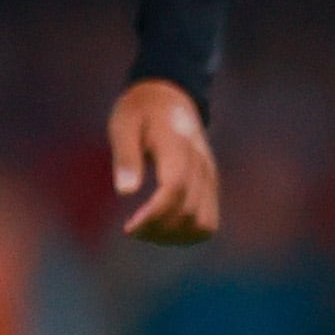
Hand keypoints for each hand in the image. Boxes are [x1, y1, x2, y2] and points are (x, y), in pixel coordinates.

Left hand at [110, 79, 220, 243]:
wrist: (169, 98)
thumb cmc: (139, 112)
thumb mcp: (123, 125)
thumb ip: (125, 156)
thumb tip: (125, 192)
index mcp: (178, 146)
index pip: (175, 189)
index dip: (153, 215)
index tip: (129, 227)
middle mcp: (200, 164)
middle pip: (188, 212)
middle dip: (157, 230)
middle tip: (131, 229)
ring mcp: (210, 176)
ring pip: (203, 224)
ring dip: (174, 237)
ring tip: (147, 231)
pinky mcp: (211, 185)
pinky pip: (208, 222)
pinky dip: (187, 234)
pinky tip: (163, 229)